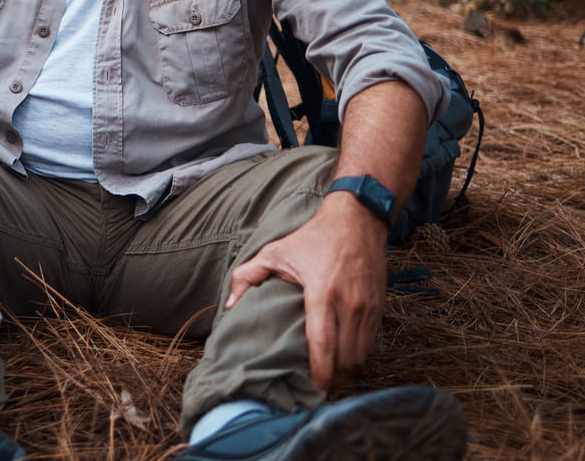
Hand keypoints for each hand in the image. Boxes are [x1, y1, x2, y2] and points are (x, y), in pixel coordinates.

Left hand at [225, 194, 387, 391]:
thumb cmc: (313, 238)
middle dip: (333, 379)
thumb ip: (247, 277)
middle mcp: (350, 303)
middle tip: (317, 390)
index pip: (323, 344)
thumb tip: (230, 305)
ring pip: (361, 353)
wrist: (357, 220)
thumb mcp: (275, 252)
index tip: (313, 389)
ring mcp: (368, 306)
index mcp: (322, 293)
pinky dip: (359, 355)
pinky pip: (372, 342)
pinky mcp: (380, 306)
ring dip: (347, 371)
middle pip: (346, 357)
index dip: (319, 372)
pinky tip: (344, 360)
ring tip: (330, 380)